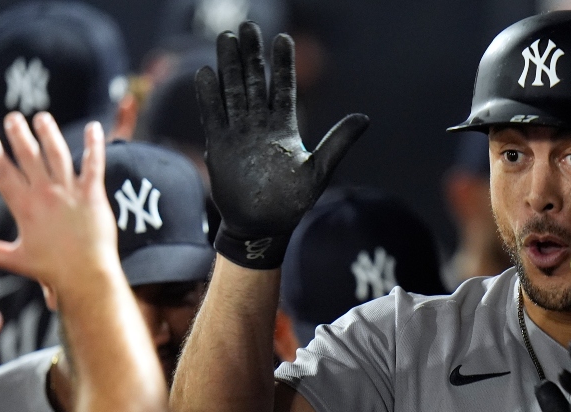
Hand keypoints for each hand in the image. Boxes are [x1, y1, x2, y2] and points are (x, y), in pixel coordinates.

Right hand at [0, 112, 119, 301]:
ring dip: (49, 133)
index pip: (3, 173)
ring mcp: (69, 192)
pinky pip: (93, 164)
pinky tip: (94, 128)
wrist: (85, 275)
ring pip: (57, 154)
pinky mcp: (93, 195)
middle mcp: (44, 195)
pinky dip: (94, 145)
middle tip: (12, 118)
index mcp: (24, 207)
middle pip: (28, 157)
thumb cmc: (52, 270)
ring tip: (42, 118)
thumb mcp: (15, 259)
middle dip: (18, 135)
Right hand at [195, 22, 368, 268]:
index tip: (283, 39)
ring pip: (233, 92)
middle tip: (247, 27)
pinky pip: (213, 115)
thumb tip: (365, 118)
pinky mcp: (219, 145)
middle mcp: (260, 125)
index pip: (284, 88)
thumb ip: (338, 143)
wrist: (262, 226)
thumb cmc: (292, 202)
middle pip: (255, 82)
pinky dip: (209, 96)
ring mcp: (239, 133)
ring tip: (226, 39)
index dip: (282, 65)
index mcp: (285, 128)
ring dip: (230, 67)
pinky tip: (206, 74)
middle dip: (252, 55)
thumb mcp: (319, 171)